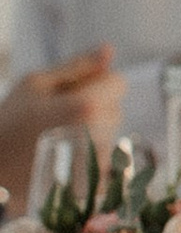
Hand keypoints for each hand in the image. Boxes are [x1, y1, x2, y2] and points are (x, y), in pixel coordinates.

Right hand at [0, 49, 122, 208]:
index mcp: (87, 106)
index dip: (96, 83)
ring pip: (110, 132)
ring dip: (91, 129)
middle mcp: (100, 134)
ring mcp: (99, 161)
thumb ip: (76, 66)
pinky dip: (88, 152)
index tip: (71, 93)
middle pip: (115, 107)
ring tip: (56, 136)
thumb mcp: (34, 84)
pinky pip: (105, 156)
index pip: (118, 82)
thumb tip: (109, 50)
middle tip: (58, 116)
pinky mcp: (95, 182)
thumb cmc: (8, 123)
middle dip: (94, 107)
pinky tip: (62, 154)